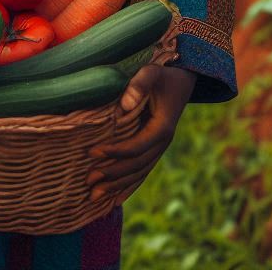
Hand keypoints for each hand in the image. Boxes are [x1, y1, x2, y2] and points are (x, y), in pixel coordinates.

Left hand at [85, 64, 195, 203]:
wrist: (182, 79)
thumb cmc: (163, 74)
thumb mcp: (152, 73)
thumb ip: (139, 85)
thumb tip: (125, 105)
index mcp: (162, 128)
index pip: (136, 146)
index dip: (115, 152)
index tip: (92, 153)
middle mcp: (162, 142)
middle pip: (136, 166)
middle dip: (112, 175)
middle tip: (88, 181)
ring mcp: (159, 147)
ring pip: (138, 173)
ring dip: (117, 186)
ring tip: (94, 197)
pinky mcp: (154, 148)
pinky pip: (141, 170)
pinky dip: (128, 185)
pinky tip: (115, 199)